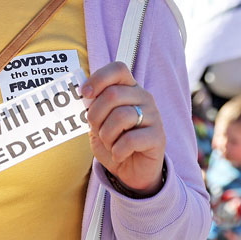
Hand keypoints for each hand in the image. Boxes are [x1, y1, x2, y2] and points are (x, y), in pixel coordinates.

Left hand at [82, 62, 165, 194]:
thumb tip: (82, 93)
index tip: (85, 94)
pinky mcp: (158, 137)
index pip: (118, 69)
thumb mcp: (98, 121)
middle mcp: (143, 97)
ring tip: (110, 144)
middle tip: (96, 130)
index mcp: (129, 88)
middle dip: (96, 115)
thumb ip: (91, 106)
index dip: (99, 78)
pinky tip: (118, 154)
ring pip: (120, 116)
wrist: (131, 171)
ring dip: (106, 135)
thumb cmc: (113, 141)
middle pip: (113, 94)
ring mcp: (154, 116)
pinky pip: (130, 140)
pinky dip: (117, 151)